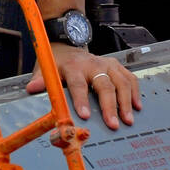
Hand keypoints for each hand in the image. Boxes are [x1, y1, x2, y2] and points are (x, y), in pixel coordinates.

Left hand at [25, 43, 139, 130]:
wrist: (67, 45)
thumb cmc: (57, 63)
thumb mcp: (45, 68)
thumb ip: (41, 80)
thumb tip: (32, 89)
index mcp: (73, 67)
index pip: (78, 84)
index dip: (81, 100)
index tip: (85, 115)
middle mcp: (92, 64)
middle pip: (104, 85)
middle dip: (109, 105)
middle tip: (113, 124)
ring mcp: (106, 64)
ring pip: (121, 82)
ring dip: (126, 101)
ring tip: (128, 120)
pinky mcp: (116, 66)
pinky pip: (130, 78)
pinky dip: (135, 92)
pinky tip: (137, 107)